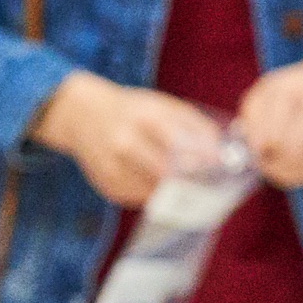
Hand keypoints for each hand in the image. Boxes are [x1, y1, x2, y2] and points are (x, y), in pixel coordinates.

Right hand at [29, 72, 225, 208]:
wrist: (82, 116)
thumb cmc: (132, 110)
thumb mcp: (162, 105)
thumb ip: (193, 124)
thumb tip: (220, 150)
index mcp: (144, 118)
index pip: (179, 144)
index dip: (202, 159)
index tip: (220, 166)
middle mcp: (125, 143)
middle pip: (167, 173)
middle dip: (191, 181)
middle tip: (209, 184)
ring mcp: (113, 167)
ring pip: (155, 191)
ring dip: (176, 192)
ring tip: (188, 187)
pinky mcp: (107, 186)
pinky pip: (140, 198)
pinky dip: (156, 194)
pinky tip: (158, 184)